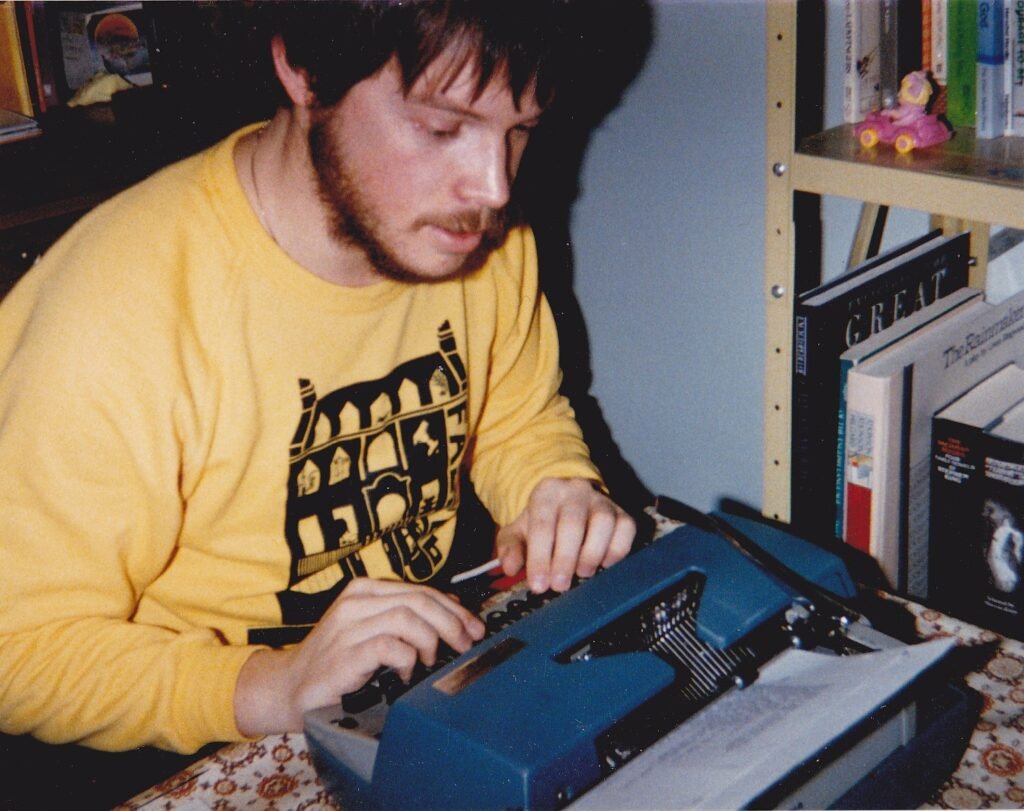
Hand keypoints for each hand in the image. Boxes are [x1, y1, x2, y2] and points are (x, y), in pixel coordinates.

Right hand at [234, 578, 484, 734]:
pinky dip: (408, 660)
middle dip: (452, 622)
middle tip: (466, 644)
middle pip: (420, 600)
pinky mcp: (345, 652)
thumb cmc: (334, 663)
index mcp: (365, 590)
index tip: (474, 628)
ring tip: (432, 661)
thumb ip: (405, 616)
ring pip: (408, 618)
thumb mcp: (371, 631)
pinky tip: (408, 674)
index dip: (454, 608)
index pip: (421, 590)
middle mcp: (357, 601)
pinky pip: (390, 646)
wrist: (287, 688)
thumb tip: (452, 606)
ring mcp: (348, 625)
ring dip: (431, 641)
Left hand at [495, 477, 635, 593]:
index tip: (538, 584)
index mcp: (547, 491)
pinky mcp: (622, 513)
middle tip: (559, 586)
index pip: (542, 524)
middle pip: (572, 523)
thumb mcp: (518, 531)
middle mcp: (576, 490)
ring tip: (581, 574)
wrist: (567, 505)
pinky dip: (617, 551)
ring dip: (592, 554)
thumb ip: (509, 548)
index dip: (539, 557)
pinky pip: (626, 529)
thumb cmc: (542, 523)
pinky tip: (603, 566)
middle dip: (564, 559)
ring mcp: (602, 500)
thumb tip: (509, 567)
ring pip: (603, 523)